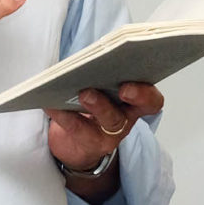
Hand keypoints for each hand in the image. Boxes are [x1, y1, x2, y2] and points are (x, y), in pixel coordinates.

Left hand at [46, 83, 163, 172]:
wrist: (77, 144)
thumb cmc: (92, 109)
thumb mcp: (104, 92)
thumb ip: (101, 76)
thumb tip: (88, 60)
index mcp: (133, 104)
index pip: (151, 101)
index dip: (146, 94)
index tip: (133, 84)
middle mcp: (125, 120)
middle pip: (133, 108)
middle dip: (130, 97)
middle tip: (122, 87)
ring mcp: (108, 134)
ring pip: (109, 121)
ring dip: (98, 105)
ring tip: (84, 93)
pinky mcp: (88, 142)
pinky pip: (76, 126)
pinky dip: (62, 113)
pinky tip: (51, 103)